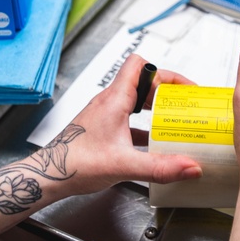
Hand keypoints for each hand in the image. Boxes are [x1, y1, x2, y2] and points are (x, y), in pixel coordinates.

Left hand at [51, 54, 201, 195]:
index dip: (165, 72)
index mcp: (114, 100)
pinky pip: (128, 119)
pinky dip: (144, 125)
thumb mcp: (125, 165)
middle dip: (166, 90)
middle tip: (184, 103)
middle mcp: (109, 102)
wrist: (49, 175)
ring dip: (155, 107)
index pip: (140, 65)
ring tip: (172, 119)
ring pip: (135, 100)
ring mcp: (105, 114)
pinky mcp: (102, 128)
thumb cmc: (75, 163)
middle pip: (142, 81)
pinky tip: (153, 142)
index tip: (184, 87)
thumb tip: (190, 167)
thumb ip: (160, 167)